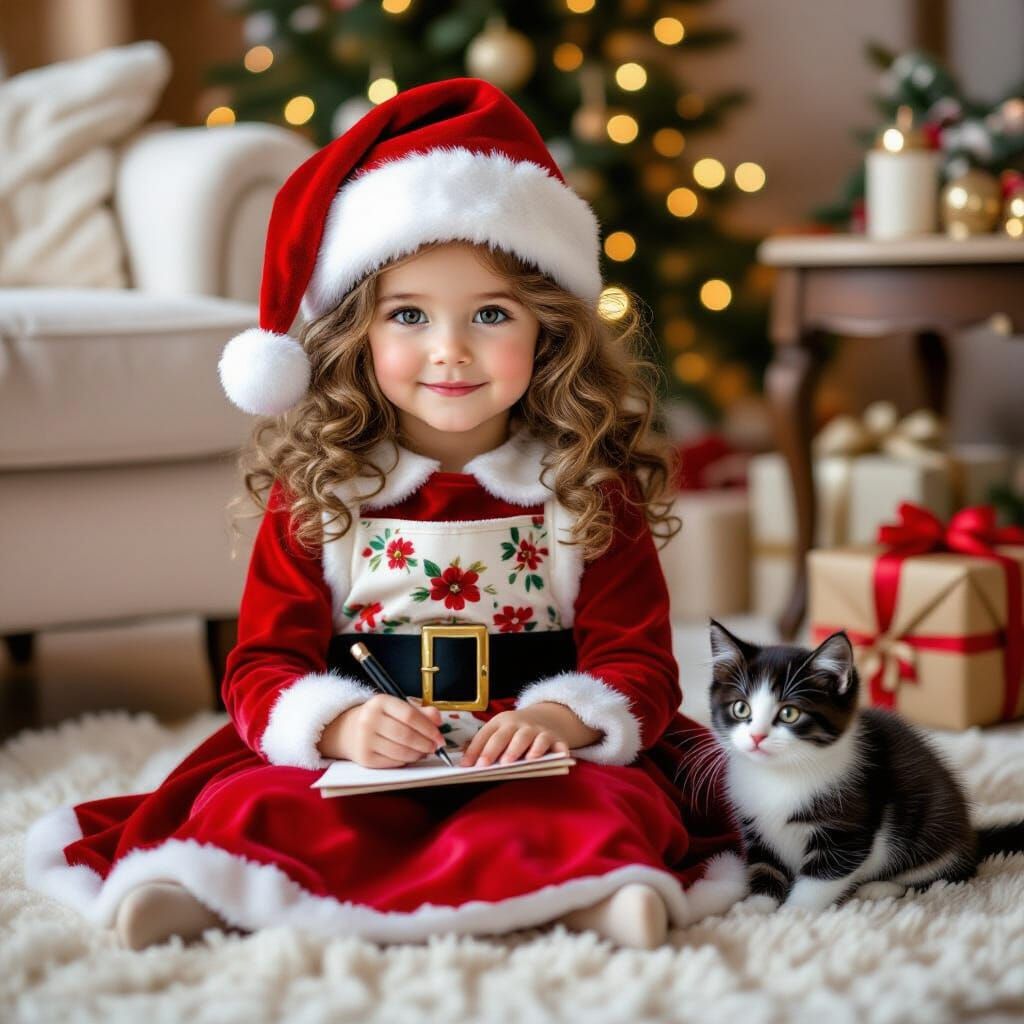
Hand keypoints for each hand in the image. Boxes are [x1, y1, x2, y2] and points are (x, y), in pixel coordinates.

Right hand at [318, 694, 445, 767]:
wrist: (348, 730)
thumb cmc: (379, 718)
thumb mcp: (397, 708)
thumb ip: (420, 712)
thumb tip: (438, 720)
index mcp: (380, 702)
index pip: (410, 716)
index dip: (429, 728)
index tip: (439, 736)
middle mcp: (369, 720)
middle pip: (406, 735)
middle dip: (426, 743)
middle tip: (435, 747)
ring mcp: (365, 740)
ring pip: (400, 751)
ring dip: (418, 754)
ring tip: (425, 752)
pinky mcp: (365, 758)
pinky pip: (392, 762)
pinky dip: (406, 761)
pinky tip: (411, 756)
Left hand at [460, 708, 569, 766]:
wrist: (547, 716)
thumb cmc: (516, 729)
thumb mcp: (499, 729)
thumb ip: (483, 744)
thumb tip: (463, 762)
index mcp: (502, 722)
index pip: (487, 735)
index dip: (476, 750)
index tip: (467, 765)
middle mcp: (520, 725)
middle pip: (507, 736)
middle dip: (496, 750)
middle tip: (487, 764)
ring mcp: (539, 731)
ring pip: (532, 738)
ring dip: (526, 749)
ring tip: (522, 761)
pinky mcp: (556, 739)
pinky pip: (558, 745)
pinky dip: (558, 751)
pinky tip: (556, 757)